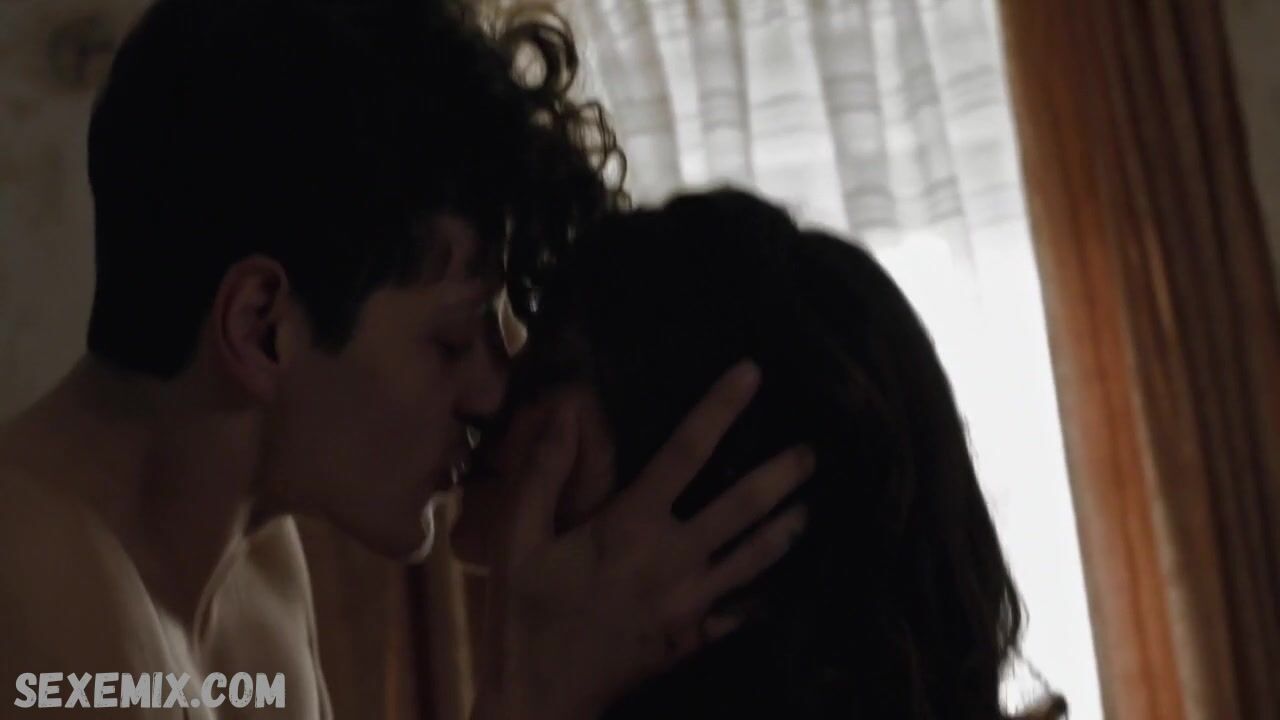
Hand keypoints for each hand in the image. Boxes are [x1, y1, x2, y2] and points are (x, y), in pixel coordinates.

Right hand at [472, 361, 812, 719]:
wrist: (539, 700)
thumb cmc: (523, 614)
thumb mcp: (518, 540)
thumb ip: (544, 472)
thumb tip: (565, 408)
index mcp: (630, 525)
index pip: (686, 452)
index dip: (720, 408)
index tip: (752, 372)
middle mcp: (673, 558)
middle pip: (743, 505)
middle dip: (782, 474)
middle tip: (813, 451)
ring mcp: (691, 603)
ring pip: (756, 558)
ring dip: (787, 529)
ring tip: (809, 508)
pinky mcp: (694, 638)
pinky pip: (744, 612)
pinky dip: (768, 594)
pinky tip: (784, 583)